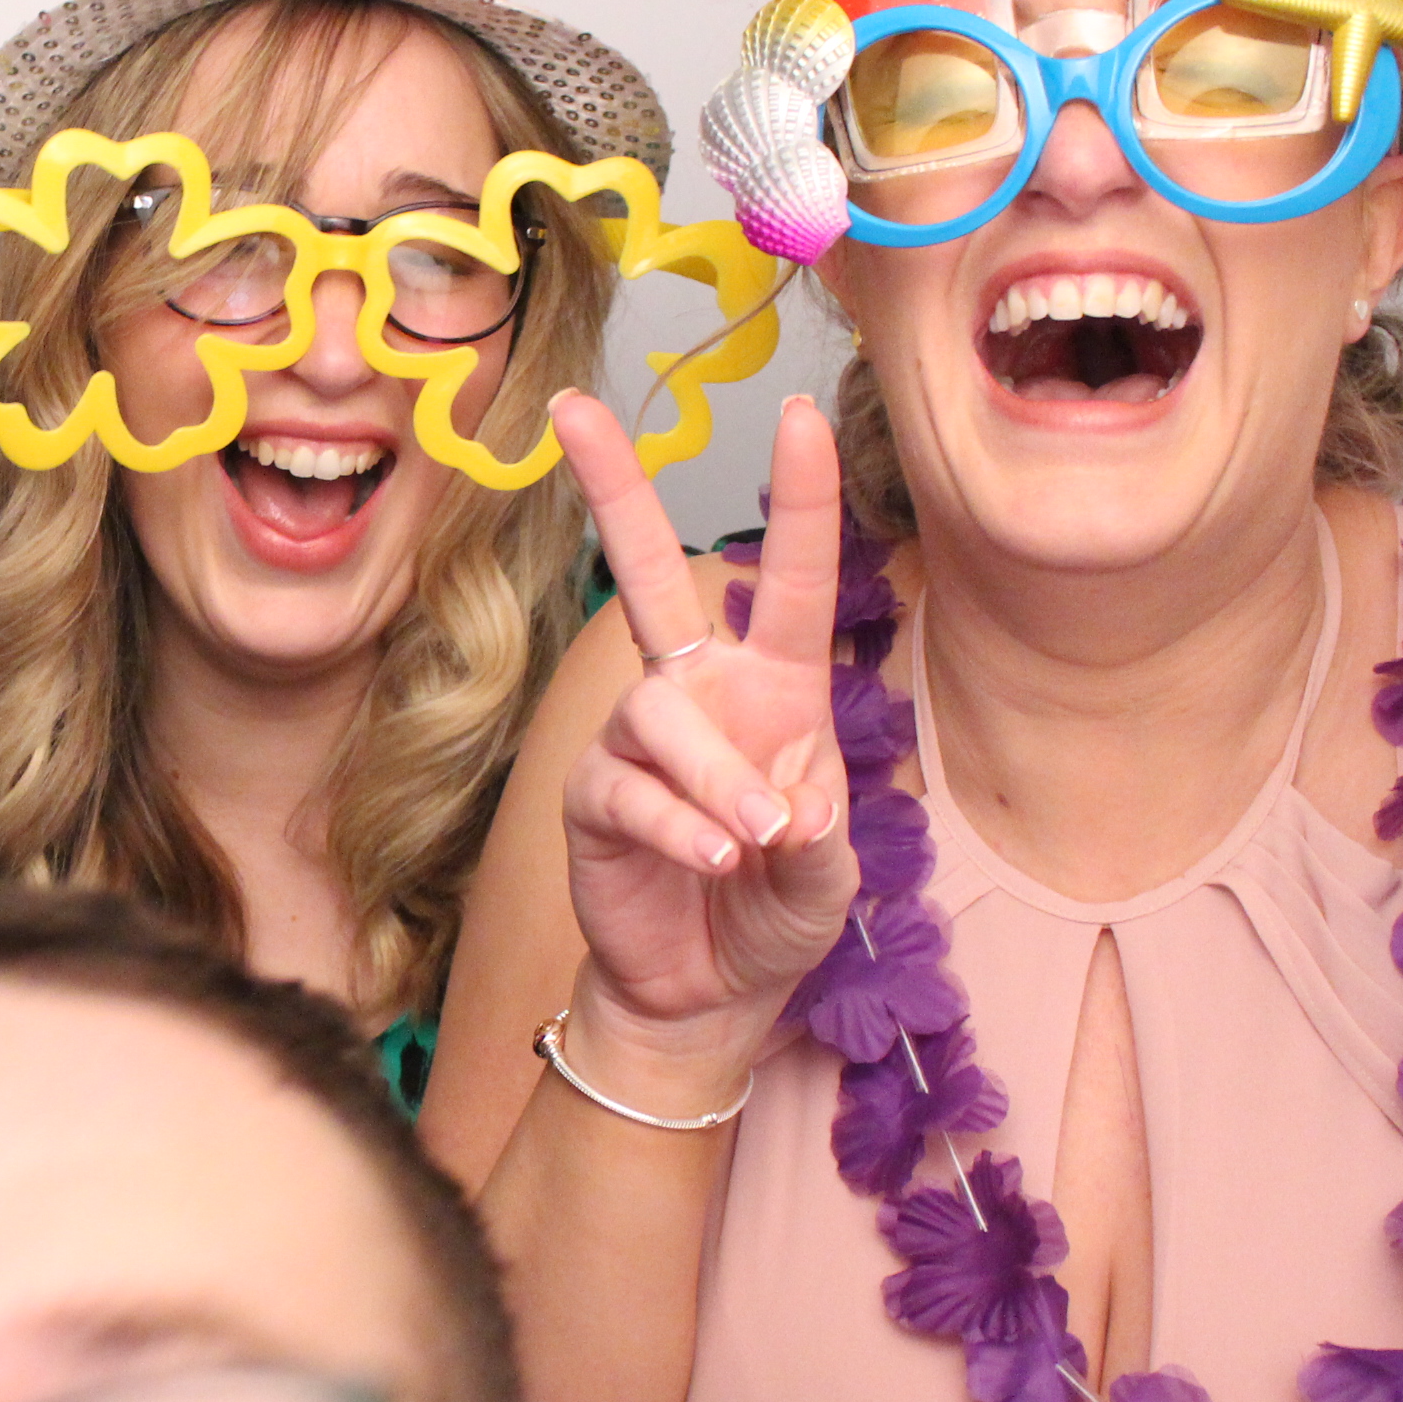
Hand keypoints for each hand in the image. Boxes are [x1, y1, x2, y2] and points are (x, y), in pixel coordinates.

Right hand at [551, 392, 857, 1062]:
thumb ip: (821, 834)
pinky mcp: (593, 797)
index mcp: (774, 689)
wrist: (706, 993)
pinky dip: (680, 829)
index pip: (788, 581)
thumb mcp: (830, 875)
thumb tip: (785, 804)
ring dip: (717, 783)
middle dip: (613, 489)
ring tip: (753, 848)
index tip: (799, 414)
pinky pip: (629, 789)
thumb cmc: (777, 910)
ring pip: (664, 716)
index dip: (800, 499)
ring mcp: (638, 741)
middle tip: (572, 407)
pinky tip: (712, 865)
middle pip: (648, 574)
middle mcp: (698, 692)